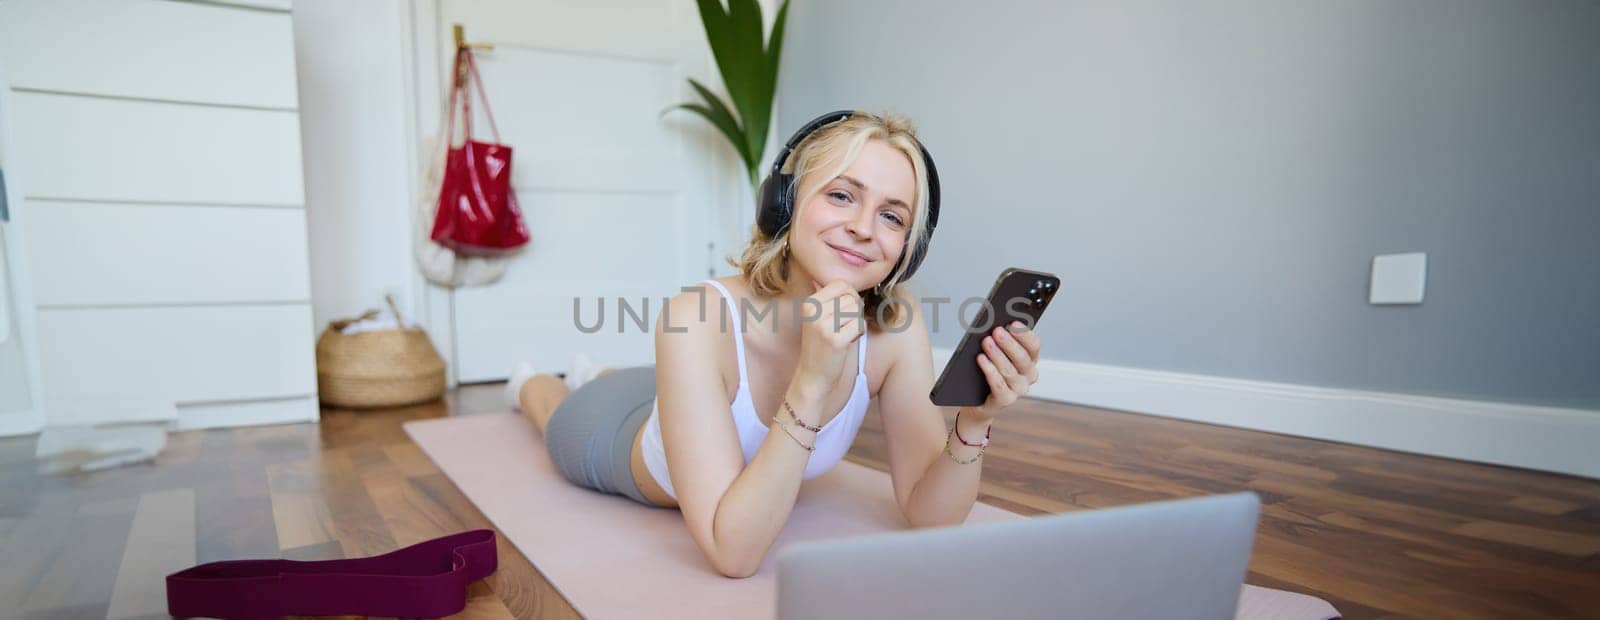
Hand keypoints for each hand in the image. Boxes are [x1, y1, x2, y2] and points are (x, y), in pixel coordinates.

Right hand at [793, 278, 864, 393]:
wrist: (813, 376)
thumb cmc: (820, 345)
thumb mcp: (816, 318)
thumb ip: (822, 297)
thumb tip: (819, 277)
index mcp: (809, 304)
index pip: (841, 284)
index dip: (850, 296)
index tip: (844, 311)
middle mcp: (813, 312)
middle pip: (851, 297)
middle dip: (855, 311)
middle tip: (844, 326)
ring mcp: (823, 326)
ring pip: (856, 310)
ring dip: (856, 322)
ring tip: (844, 334)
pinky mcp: (835, 341)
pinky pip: (859, 325)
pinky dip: (858, 333)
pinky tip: (848, 341)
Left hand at [970, 320, 1040, 420]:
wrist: (978, 400)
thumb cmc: (988, 371)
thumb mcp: (996, 353)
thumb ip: (999, 340)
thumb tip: (995, 326)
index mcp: (1030, 360)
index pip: (1034, 346)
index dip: (1024, 334)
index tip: (1013, 323)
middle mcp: (1028, 376)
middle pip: (1022, 358)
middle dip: (1009, 343)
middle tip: (996, 331)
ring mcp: (1018, 389)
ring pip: (1009, 371)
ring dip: (997, 355)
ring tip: (986, 342)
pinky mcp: (1005, 400)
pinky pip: (999, 385)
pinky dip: (990, 371)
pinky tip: (981, 359)